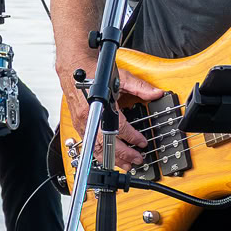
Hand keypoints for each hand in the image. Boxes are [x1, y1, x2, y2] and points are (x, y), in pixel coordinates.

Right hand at [59, 56, 161, 170]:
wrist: (74, 66)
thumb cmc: (93, 70)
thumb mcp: (121, 77)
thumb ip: (140, 87)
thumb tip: (156, 93)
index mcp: (100, 106)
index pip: (120, 129)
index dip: (133, 138)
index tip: (142, 143)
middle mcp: (89, 117)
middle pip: (106, 144)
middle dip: (123, 155)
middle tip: (137, 160)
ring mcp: (82, 122)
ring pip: (96, 148)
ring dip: (111, 158)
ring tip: (125, 164)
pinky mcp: (79, 124)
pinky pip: (89, 144)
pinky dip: (100, 153)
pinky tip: (109, 157)